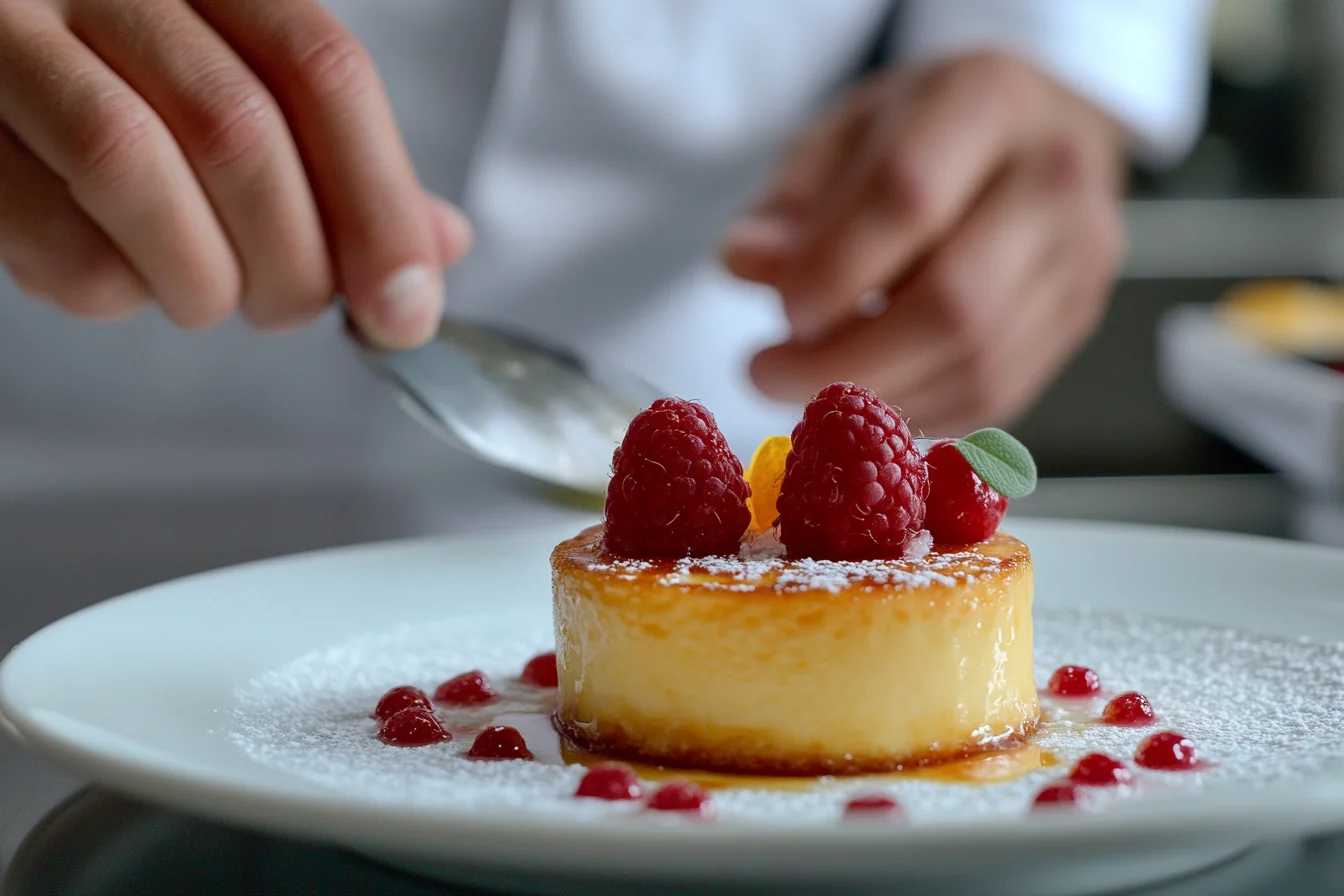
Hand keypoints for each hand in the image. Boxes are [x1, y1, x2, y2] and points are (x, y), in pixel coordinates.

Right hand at [0, 0, 470, 346]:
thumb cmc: (125, 85)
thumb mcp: (245, 94)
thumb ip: (336, 162)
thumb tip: (435, 248)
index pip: (323, 71)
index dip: (379, 205)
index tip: (405, 306)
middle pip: (239, 130)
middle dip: (294, 262)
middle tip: (295, 306)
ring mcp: (11, 37)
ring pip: (133, 167)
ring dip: (202, 280)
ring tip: (208, 295)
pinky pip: (50, 235)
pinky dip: (109, 292)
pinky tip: (121, 275)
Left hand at [722, 51, 1126, 434]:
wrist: (1031, 131)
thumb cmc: (922, 132)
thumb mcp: (839, 136)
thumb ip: (790, 204)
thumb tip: (748, 264)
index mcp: (988, 101)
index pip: (907, 200)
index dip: (830, 273)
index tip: (779, 312)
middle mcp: (1055, 176)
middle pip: (952, 302)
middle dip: (846, 362)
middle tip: (769, 376)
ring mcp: (1081, 254)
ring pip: (978, 362)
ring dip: (877, 398)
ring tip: (810, 390)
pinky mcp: (1079, 317)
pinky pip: (996, 393)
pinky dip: (918, 410)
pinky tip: (868, 398)